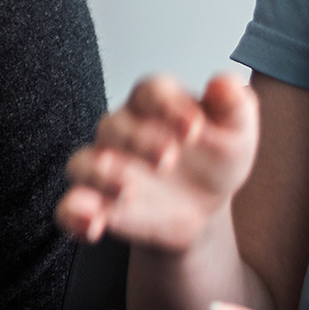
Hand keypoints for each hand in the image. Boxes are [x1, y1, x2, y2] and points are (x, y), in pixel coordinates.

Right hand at [56, 74, 258, 253]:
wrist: (204, 206)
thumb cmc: (214, 159)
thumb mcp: (237, 132)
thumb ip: (236, 104)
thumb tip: (224, 82)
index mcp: (156, 103)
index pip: (150, 91)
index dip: (168, 106)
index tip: (194, 128)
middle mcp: (124, 130)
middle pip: (114, 125)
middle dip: (138, 142)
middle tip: (168, 160)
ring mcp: (107, 166)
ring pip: (84, 162)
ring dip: (101, 176)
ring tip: (127, 192)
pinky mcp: (97, 202)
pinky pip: (71, 206)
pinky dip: (76, 215)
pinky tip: (95, 227)